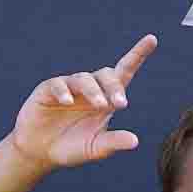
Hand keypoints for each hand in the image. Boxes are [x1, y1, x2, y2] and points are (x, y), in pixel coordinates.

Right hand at [9, 33, 158, 169]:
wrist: (40, 152)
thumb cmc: (71, 148)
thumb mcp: (95, 148)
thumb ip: (113, 143)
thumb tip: (135, 141)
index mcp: (106, 100)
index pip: (124, 73)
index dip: (137, 55)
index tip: (152, 39)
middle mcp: (89, 89)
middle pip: (106, 74)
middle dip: (115, 87)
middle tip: (121, 104)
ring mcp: (68, 87)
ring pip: (84, 79)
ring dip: (93, 91)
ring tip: (99, 106)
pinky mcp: (48, 90)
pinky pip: (58, 84)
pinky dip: (64, 91)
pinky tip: (67, 102)